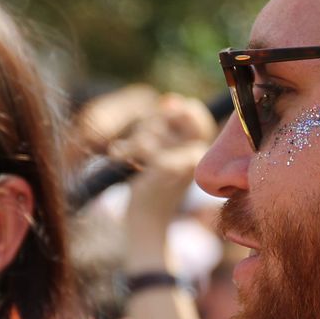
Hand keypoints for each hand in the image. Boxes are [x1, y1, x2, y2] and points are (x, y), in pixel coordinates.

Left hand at [113, 93, 217, 244]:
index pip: (194, 111)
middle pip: (170, 116)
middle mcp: (198, 152)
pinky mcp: (166, 166)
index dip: (175, 108)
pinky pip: (142, 144)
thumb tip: (168, 99)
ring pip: (152, 129)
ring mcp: (184, 159)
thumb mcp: (165, 148)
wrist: (147, 219)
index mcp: (202, 148)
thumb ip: (168, 123)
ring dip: (136, 139)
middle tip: (142, 145)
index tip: (163, 115)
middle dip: (151, 125)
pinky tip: (117, 156)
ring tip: (132, 156)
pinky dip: (125, 150)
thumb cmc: (156, 182)